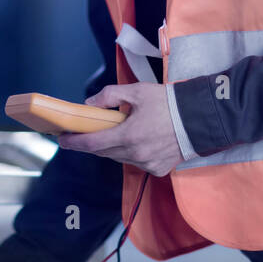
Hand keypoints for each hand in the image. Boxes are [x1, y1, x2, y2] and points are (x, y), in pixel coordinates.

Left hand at [56, 83, 183, 176]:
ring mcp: (148, 164)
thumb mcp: (137, 92)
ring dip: (111, 148)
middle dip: (91, 143)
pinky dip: (131, 153)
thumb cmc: (169, 103)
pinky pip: (136, 163)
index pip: (93, 143)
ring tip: (111, 133)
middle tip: (82, 133)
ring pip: (119, 158)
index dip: (74, 142)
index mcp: (129, 135)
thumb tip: (89, 104)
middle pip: (104, 152)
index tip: (62, 139)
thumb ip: (110, 96)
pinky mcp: (158, 170)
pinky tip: (136, 141)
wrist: (200, 118)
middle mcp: (136, 154)